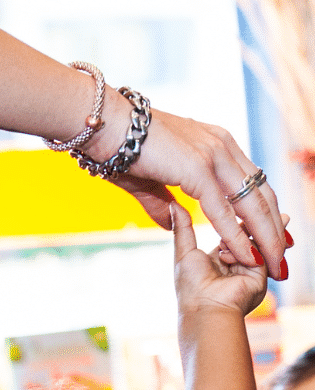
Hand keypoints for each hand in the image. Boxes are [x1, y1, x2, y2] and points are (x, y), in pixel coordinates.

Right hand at [91, 96, 287, 279]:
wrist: (107, 125)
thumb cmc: (121, 148)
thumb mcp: (150, 180)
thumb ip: (165, 203)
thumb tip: (171, 223)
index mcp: (216, 144)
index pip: (253, 183)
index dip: (266, 214)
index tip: (272, 240)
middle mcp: (223, 146)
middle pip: (262, 194)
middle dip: (274, 231)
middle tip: (282, 260)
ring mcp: (214, 155)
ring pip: (252, 204)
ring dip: (264, 238)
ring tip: (272, 265)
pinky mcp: (198, 168)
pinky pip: (224, 210)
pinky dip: (237, 236)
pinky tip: (245, 256)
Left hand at [171, 201, 267, 318]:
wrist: (204, 310)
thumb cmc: (190, 288)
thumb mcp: (185, 253)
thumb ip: (183, 229)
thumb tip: (174, 206)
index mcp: (218, 261)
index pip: (232, 234)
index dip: (235, 218)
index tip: (237, 200)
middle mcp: (236, 266)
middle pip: (248, 237)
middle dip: (254, 221)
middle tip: (260, 201)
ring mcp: (249, 272)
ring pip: (256, 243)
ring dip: (254, 229)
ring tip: (258, 213)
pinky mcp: (258, 277)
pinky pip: (259, 253)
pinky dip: (248, 244)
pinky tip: (236, 240)